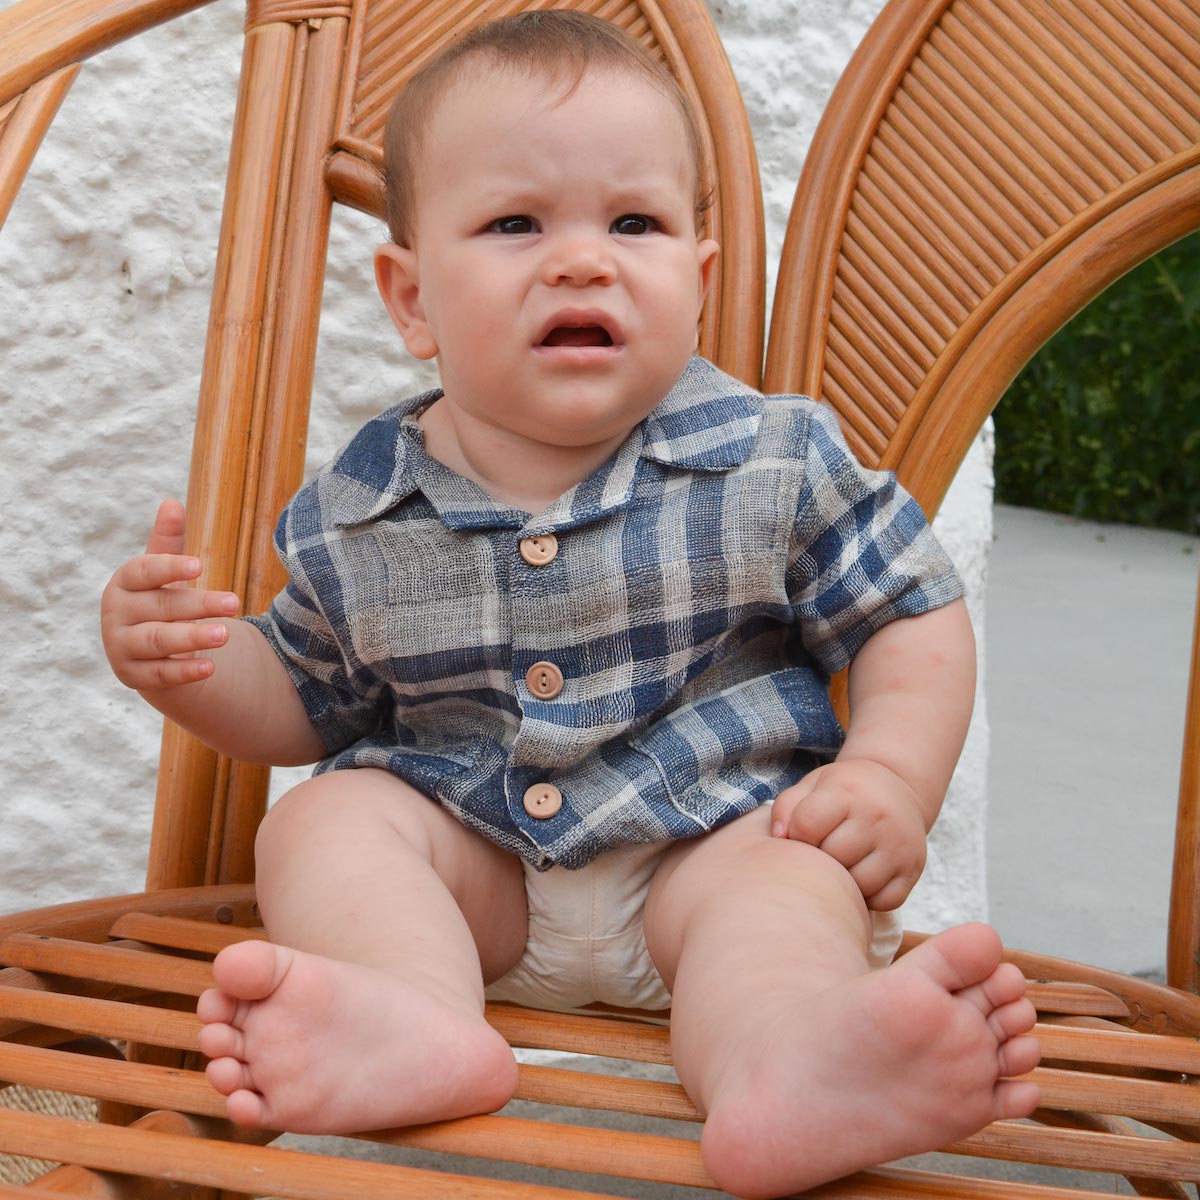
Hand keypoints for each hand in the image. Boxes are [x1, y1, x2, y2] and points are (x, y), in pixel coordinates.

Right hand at [101, 499, 239, 689]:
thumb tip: (172, 503)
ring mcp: (121, 646)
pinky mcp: (131, 675)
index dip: (169, 567)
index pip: (143, 571)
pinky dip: (185, 671)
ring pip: (158, 641)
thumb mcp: (163, 572)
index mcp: (124, 583)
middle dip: (199, 605)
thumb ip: (168, 542)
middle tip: (234, 602)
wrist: (146, 652)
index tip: (200, 565)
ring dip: (192, 638)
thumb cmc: (159, 601)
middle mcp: (117, 614)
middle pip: (160, 607)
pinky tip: (210, 667)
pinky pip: (159, 675)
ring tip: (226, 633)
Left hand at [770, 759, 927, 910]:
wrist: (897, 787)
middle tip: (824, 850)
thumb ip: (786, 807)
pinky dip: (870, 897)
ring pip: (859, 884)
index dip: (797, 834)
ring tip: (843, 864)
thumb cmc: (843, 791)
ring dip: (845, 882)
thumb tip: (778, 839)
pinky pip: (885, 901)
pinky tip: (863, 877)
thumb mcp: (812, 786)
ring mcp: (898, 845)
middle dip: (821, 859)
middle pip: (833, 856)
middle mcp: (877, 818)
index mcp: (847, 793)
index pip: (808, 824)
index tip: (804, 834)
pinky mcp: (913, 869)